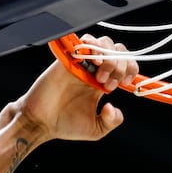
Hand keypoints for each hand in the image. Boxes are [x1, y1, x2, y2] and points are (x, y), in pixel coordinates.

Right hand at [14, 33, 138, 141]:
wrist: (41, 122)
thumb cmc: (64, 125)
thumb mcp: (96, 130)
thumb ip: (112, 121)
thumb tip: (114, 106)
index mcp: (102, 83)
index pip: (124, 65)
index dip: (130, 69)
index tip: (125, 83)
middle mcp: (93, 70)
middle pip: (117, 50)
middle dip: (121, 65)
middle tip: (109, 84)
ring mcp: (81, 63)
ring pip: (104, 43)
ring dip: (109, 57)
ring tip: (100, 76)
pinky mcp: (67, 59)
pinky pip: (84, 43)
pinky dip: (93, 47)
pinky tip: (94, 63)